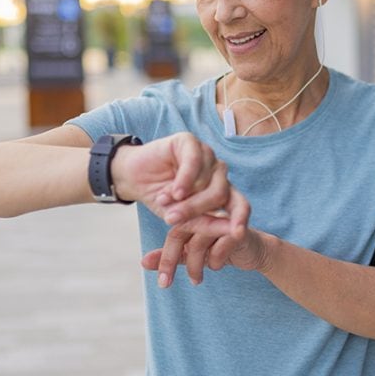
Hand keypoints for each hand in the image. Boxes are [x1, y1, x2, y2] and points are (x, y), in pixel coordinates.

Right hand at [110, 132, 230, 225]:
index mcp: (221, 192)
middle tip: (171, 219)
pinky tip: (173, 191)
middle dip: (196, 209)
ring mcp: (206, 156)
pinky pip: (195, 161)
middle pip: (220, 193)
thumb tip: (233, 233)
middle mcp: (217, 173)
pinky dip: (184, 179)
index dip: (241, 217)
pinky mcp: (190, 142)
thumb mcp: (181, 218)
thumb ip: (205, 224)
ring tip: (163, 201)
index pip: (240, 204)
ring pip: (207, 180)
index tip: (238, 234)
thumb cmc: (161, 199)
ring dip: (184, 196)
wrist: (133, 179)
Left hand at [141, 188, 270, 286]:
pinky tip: (217, 266)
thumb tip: (143, 262)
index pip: (173, 232)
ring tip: (197, 280)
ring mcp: (222, 219)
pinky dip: (216, 260)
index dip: (164, 257)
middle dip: (171, 260)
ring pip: (199, 241)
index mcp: (193, 214)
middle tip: (166, 284)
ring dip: (195, 265)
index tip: (162, 281)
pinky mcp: (238, 229)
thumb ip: (172, 255)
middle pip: (181, 232)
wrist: (253, 250)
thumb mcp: (194, 253)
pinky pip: (220, 247)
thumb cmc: (220, 247)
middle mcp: (206, 212)